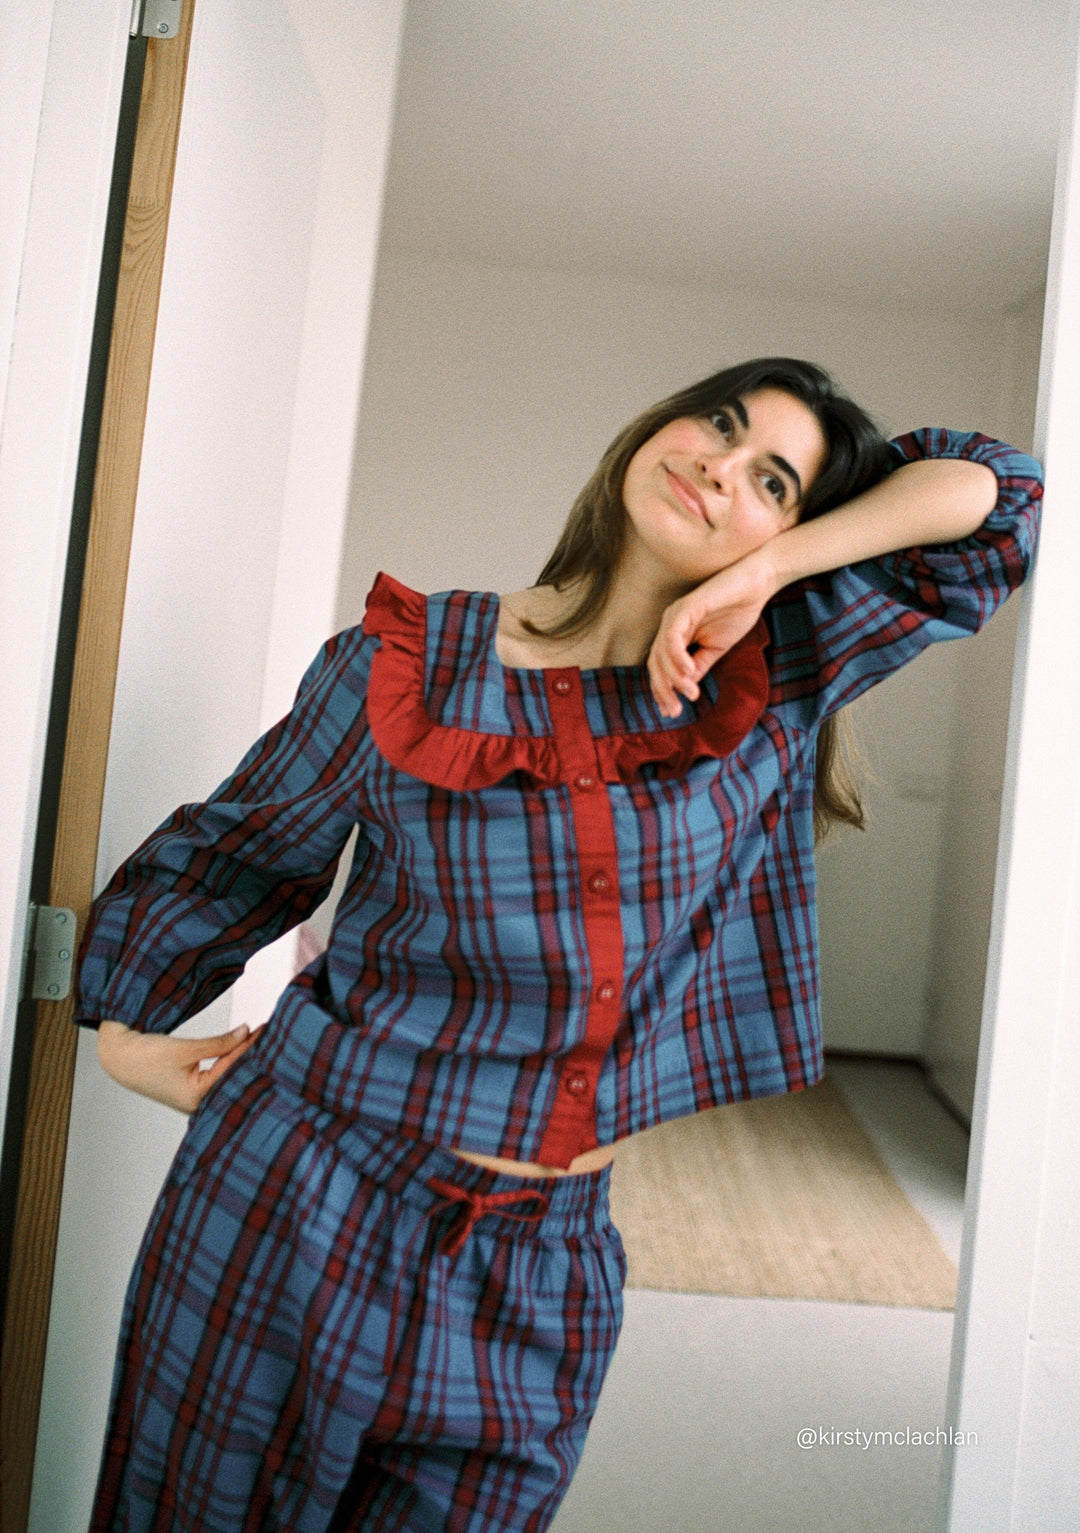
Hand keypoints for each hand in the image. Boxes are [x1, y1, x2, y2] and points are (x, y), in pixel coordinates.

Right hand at [96, 1020, 256, 1113]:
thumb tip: (246, 1032)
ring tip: (258, 1040)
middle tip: (269, 1035)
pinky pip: (216, 1078)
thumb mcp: (186, 1048)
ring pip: (225, 1077)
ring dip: (240, 1058)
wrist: (119, 1058)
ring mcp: (194, 1100)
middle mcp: (197, 1104)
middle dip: (249, 1056)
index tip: (264, 1030)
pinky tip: (240, 1051)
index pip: (232, 1069)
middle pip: (232, 1077)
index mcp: (196, 1098)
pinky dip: (227, 1063)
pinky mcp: (190, 1092)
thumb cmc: (146, 1056)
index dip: (248, 1047)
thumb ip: (219, 1043)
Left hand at [648, 552, 775, 717]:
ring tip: (691, 693)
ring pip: (661, 653)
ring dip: (673, 677)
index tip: (671, 712)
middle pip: (655, 663)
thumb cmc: (737, 612)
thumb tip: (685, 689)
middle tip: (675, 710)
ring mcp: (675, 615)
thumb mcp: (716, 648)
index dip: (662, 690)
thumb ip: (698, 666)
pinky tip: (689, 672)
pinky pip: (673, 636)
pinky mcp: (686, 607)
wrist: (756, 586)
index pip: (660, 667)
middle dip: (663, 690)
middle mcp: (670, 624)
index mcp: (675, 634)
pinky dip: (677, 656)